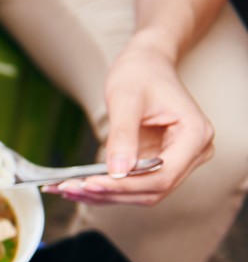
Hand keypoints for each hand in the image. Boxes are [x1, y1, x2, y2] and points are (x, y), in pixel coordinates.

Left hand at [46, 38, 213, 205]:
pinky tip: (77, 186)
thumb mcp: (126, 100)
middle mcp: (194, 153)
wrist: (146, 66)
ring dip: (104, 195)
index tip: (90, 183)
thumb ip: (123, 136)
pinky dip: (105, 188)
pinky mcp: (159, 165)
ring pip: (142, 193)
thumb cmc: (140, 75)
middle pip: (153, 189)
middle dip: (110, 192)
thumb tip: (118, 171)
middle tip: (69, 189)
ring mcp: (178, 162)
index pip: (163, 174)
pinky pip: (133, 185)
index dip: (126, 184)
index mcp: (195, 135)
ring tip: (67, 189)